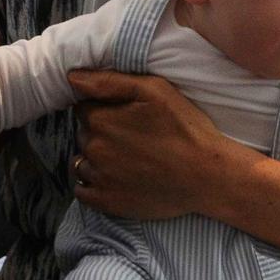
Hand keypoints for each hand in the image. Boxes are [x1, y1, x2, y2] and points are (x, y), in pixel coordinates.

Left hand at [66, 70, 246, 220]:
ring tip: (128, 158)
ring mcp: (98, 178)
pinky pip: (82, 191)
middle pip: (84, 133)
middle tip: (133, 135)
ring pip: (82, 160)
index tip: (126, 114)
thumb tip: (72, 77)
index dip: (104, 107)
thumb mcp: (154, 90)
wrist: (208, 176)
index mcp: (101, 120)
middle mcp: (93, 149)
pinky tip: (115, 178)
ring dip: (97, 157)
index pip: (84, 107)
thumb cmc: (185, 128)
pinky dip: (92, 183)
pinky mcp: (106, 202)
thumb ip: (109, 81)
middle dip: (101, 131)